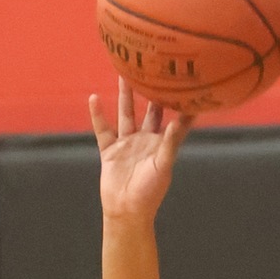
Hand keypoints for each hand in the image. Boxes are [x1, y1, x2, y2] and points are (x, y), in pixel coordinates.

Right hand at [90, 77, 191, 224]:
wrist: (127, 210)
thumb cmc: (150, 191)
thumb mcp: (164, 164)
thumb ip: (172, 141)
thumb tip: (182, 119)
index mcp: (162, 143)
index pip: (174, 118)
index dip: (180, 103)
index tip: (186, 83)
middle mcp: (146, 140)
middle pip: (149, 110)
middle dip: (151, 91)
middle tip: (154, 68)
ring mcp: (127, 143)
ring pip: (126, 113)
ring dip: (124, 95)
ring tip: (123, 73)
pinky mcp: (109, 150)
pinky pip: (102, 128)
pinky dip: (97, 114)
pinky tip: (93, 97)